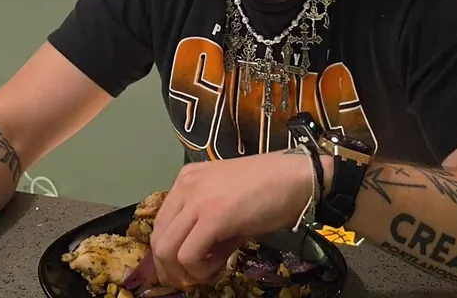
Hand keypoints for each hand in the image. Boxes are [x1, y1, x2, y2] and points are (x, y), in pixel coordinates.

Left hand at [150, 150, 314, 287]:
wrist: (298, 177)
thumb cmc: (271, 190)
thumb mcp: (230, 209)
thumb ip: (209, 231)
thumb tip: (199, 263)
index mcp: (187, 180)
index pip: (161, 225)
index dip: (171, 254)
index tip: (191, 268)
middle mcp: (185, 186)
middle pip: (158, 238)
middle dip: (172, 268)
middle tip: (195, 279)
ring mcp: (197, 199)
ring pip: (166, 249)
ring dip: (184, 272)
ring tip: (210, 272)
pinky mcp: (212, 216)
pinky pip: (187, 255)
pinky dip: (199, 270)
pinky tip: (220, 266)